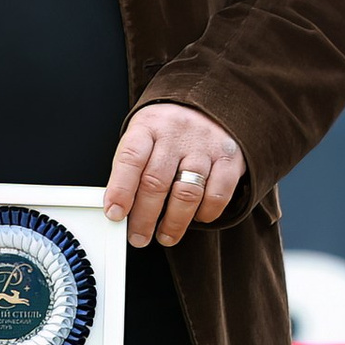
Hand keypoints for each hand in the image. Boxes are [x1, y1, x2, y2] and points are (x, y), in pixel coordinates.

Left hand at [105, 100, 244, 247]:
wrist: (211, 108)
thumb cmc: (170, 130)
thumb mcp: (145, 136)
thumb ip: (132, 168)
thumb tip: (119, 208)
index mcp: (149, 125)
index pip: (131, 158)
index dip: (121, 189)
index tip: (115, 214)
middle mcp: (176, 133)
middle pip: (156, 181)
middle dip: (144, 217)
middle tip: (138, 236)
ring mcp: (205, 145)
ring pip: (187, 192)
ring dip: (174, 222)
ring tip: (165, 236)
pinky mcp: (229, 158)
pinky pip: (218, 194)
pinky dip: (206, 213)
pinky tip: (196, 217)